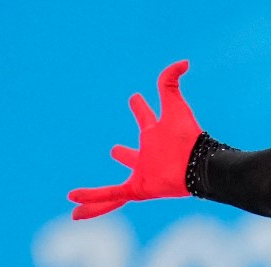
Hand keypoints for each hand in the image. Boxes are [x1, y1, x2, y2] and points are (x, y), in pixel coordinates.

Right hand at [67, 59, 202, 219]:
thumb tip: (184, 62)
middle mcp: (148, 158)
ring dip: (97, 193)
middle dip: (125, 154)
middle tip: (114, 150)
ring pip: (116, 187)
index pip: (145, 118)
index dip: (140, 108)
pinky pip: (111, 196)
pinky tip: (72, 201)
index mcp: (155, 135)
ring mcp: (142, 175)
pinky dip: (93, 199)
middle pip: (133, 156)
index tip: (135, 98)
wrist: (197, 164)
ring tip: (76, 196)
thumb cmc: (188, 137)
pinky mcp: (138, 189)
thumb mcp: (175, 104)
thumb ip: (172, 81)